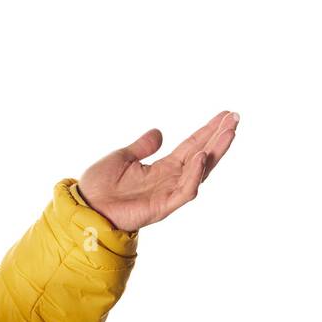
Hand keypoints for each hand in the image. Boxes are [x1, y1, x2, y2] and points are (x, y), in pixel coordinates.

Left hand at [76, 110, 238, 231]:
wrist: (85, 207)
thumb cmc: (99, 186)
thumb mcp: (123, 157)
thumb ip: (142, 147)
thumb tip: (159, 132)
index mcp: (162, 168)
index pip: (192, 146)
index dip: (208, 131)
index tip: (225, 115)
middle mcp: (170, 179)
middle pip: (202, 156)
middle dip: (219, 138)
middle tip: (236, 118)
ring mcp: (169, 193)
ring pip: (200, 171)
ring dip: (215, 152)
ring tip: (229, 132)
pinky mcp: (163, 206)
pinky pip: (185, 190)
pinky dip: (195, 174)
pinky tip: (201, 156)